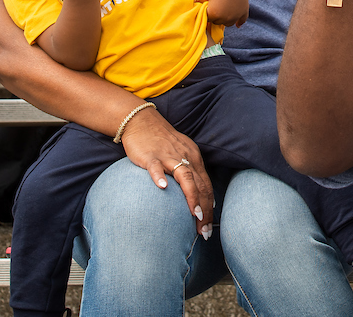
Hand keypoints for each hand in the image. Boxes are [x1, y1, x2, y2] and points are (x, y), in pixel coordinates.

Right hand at [120, 105, 214, 237]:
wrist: (142, 121)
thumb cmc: (162, 141)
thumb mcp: (182, 154)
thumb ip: (192, 173)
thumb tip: (202, 196)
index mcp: (194, 159)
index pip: (206, 186)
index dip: (210, 207)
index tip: (208, 227)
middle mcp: (185, 158)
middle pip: (200, 185)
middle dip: (204, 210)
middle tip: (204, 232)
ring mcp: (168, 157)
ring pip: (185, 177)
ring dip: (192, 197)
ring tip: (195, 215)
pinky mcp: (151, 156)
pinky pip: (156, 167)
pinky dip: (159, 177)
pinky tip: (162, 188)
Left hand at [196, 0, 248, 26]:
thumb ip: (198, 1)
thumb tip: (193, 4)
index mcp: (214, 14)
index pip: (207, 19)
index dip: (206, 13)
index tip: (207, 8)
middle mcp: (225, 18)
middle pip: (217, 22)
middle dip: (215, 17)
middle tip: (215, 7)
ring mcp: (235, 16)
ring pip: (228, 24)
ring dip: (225, 19)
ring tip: (224, 11)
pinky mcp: (243, 13)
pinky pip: (241, 21)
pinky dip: (239, 22)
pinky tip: (237, 24)